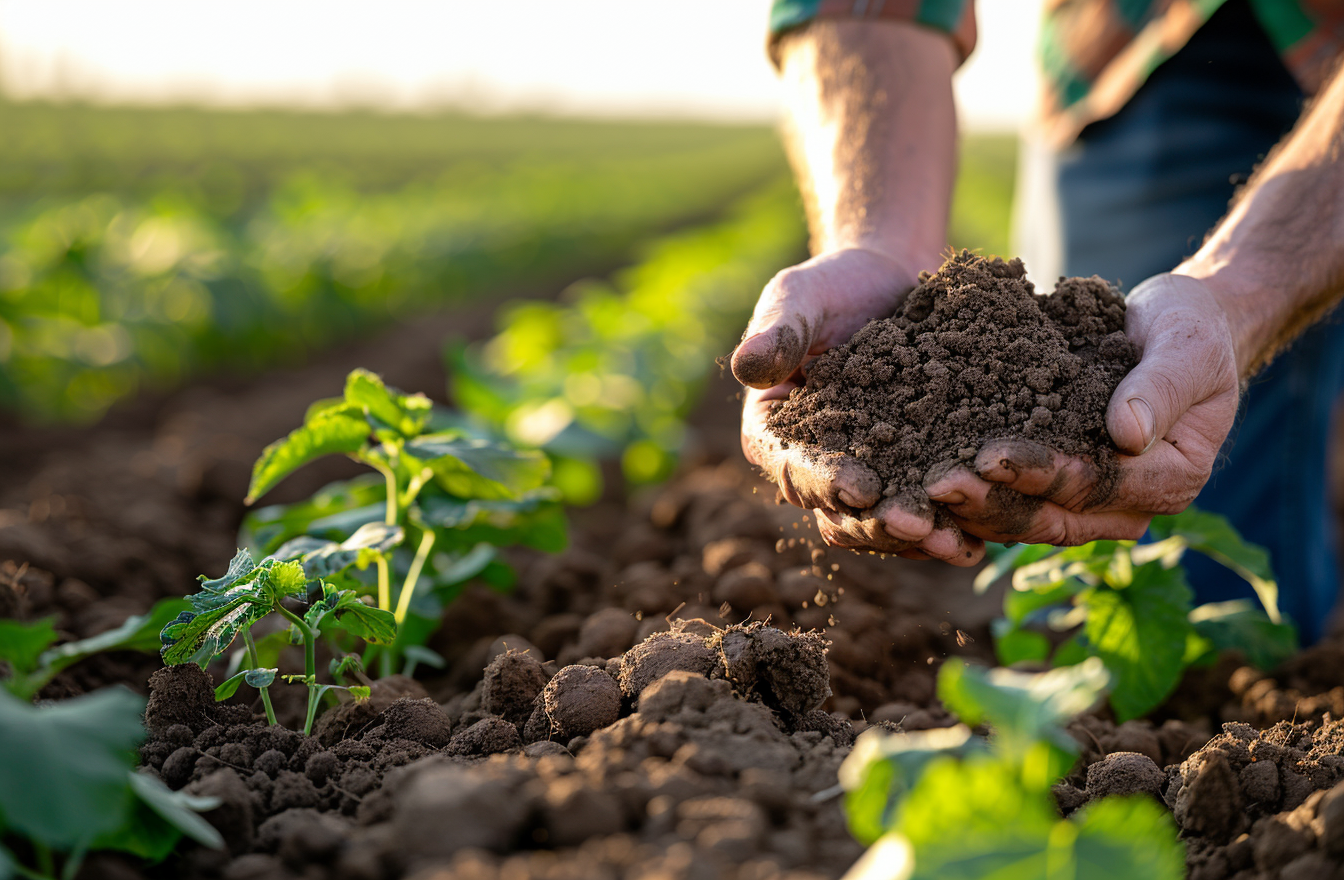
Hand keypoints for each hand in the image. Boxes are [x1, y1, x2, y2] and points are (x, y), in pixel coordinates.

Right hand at [732, 248, 984, 564]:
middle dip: (881, 525)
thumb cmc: (834, 285)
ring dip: (920, 537)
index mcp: (775, 433)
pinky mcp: (909, 475)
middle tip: (922, 528)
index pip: (794, 467)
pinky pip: (926, 510)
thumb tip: (745, 366)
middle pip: (840, 513)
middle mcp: (814, 468)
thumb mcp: (800, 298)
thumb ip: (778, 332)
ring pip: (885, 524)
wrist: (890, 283)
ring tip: (958, 542)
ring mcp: (865, 478)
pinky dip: (952, 522)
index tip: (862, 487)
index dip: (826, 482)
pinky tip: (986, 531)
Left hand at [923, 273, 1241, 544]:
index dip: (1046, 475)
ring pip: (1024, 521)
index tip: (994, 456)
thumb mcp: (1186, 345)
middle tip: (940, 483)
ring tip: (922, 487)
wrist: (1168, 328)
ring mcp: (1088, 505)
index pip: (1099, 485)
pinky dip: (970, 497)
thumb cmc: (1188, 330)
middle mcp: (1129, 506)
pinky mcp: (1052, 490)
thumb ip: (1162, 386)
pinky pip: (1008, 503)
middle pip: (1054, 518)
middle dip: (995, 502)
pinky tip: (922, 481)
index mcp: (1171, 479)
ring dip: (973, 509)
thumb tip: (1129, 433)